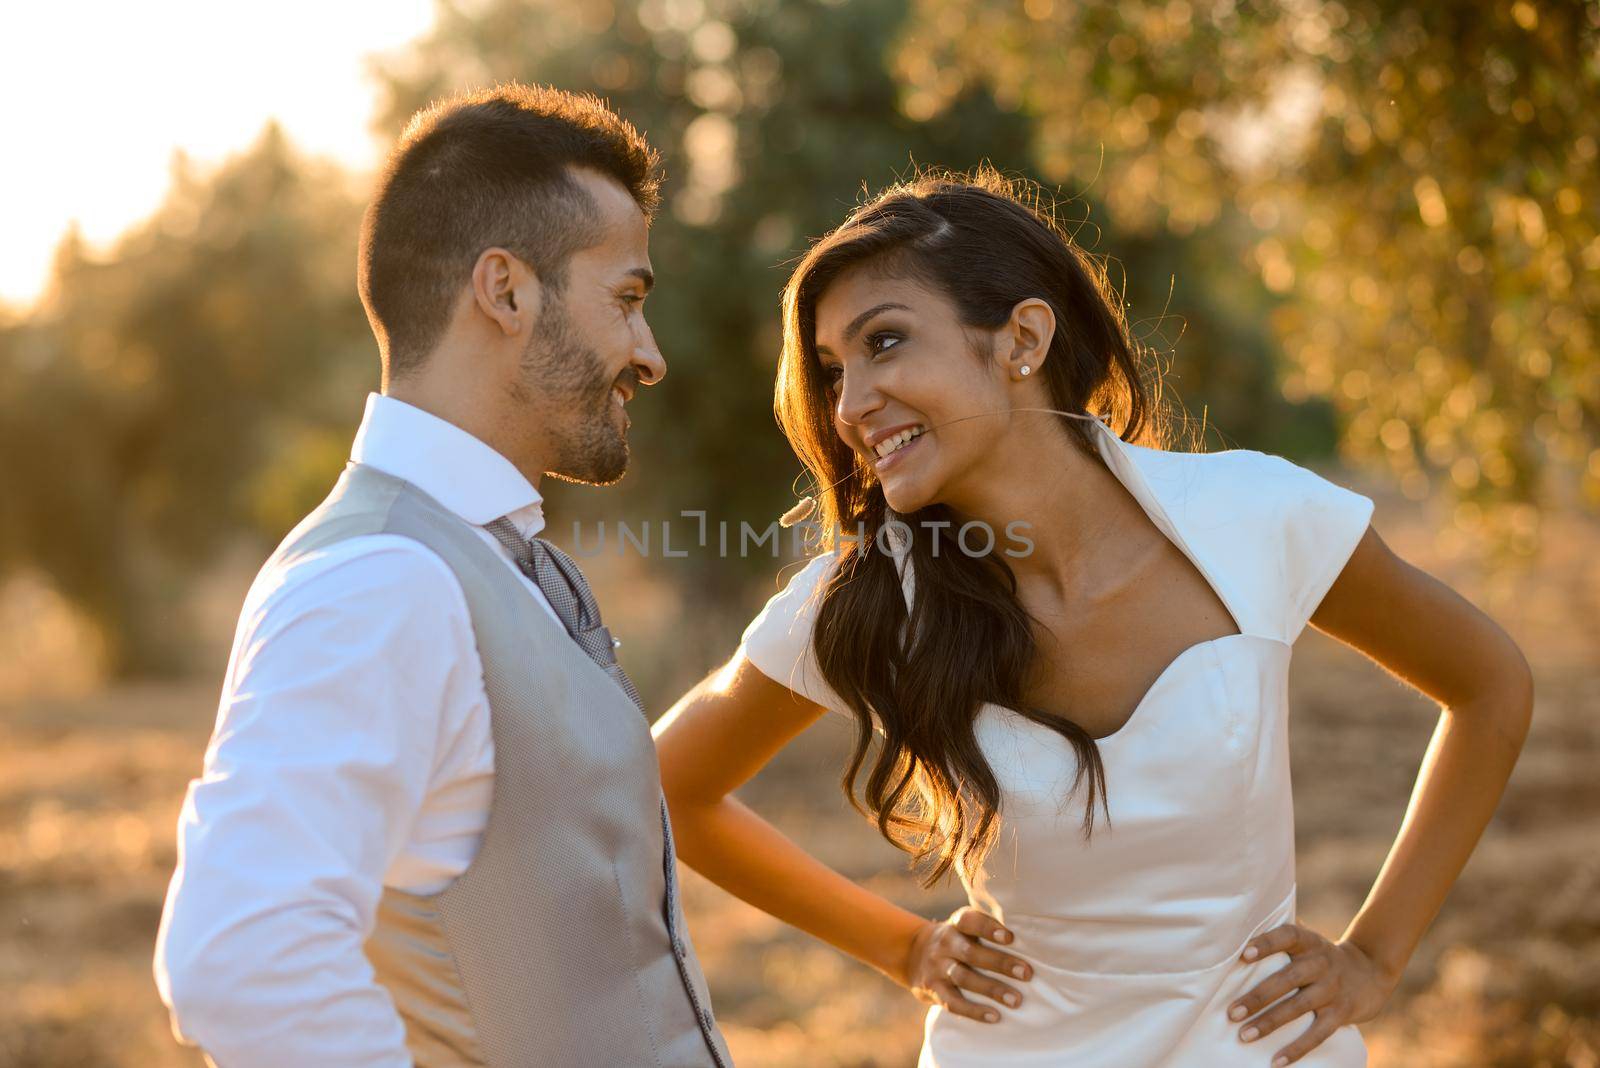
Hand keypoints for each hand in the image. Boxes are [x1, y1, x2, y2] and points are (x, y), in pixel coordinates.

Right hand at [903, 906, 1033, 1023]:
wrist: (912, 954)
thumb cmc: (955, 941)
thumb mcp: (963, 928)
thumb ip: (987, 931)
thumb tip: (1032, 941)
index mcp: (955, 925)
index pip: (969, 920)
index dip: (988, 928)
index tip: (1010, 937)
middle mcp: (944, 943)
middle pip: (971, 952)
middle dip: (1000, 963)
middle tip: (1027, 973)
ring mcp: (937, 967)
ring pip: (964, 978)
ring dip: (992, 989)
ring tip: (1016, 1000)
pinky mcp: (932, 990)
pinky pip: (953, 1002)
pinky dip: (974, 1011)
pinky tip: (994, 1016)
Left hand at [1228, 924, 1399, 1065]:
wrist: (1371, 969)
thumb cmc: (1321, 954)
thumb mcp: (1308, 938)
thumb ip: (1279, 934)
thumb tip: (1237, 926)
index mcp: (1308, 942)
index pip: (1287, 936)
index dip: (1266, 944)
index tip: (1244, 954)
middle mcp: (1321, 963)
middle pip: (1287, 978)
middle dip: (1258, 997)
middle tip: (1232, 1012)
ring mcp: (1332, 989)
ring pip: (1298, 1007)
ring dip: (1270, 1023)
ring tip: (1244, 1035)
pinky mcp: (1341, 1013)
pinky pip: (1318, 1033)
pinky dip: (1297, 1048)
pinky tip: (1277, 1061)